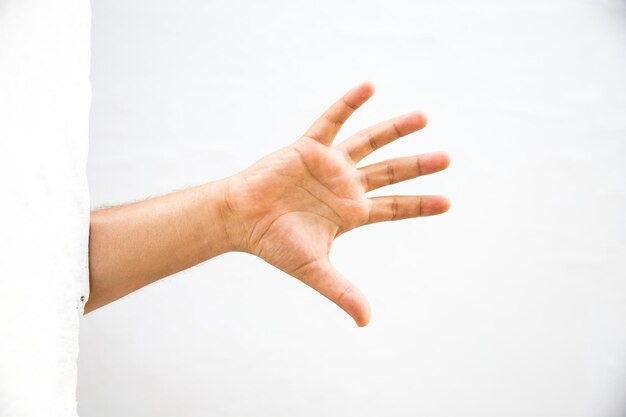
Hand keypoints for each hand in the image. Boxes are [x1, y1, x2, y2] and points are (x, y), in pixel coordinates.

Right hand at [222, 82, 449, 325]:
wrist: (240, 219)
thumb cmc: (274, 244)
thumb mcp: (314, 269)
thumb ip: (342, 291)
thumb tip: (366, 322)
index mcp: (351, 213)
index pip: (394, 207)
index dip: (421, 204)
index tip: (449, 202)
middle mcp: (345, 185)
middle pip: (391, 172)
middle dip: (418, 165)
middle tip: (447, 158)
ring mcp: (329, 164)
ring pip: (370, 142)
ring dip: (395, 130)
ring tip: (424, 117)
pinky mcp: (309, 146)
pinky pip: (332, 120)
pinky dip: (350, 103)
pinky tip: (371, 86)